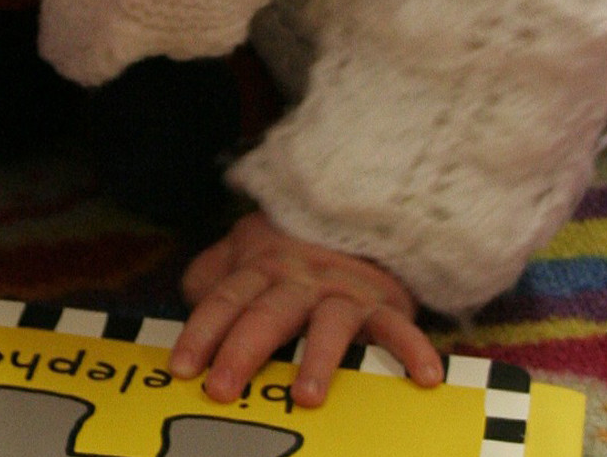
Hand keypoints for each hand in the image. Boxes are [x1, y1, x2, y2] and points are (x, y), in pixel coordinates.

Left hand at [169, 212, 441, 407]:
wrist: (358, 209)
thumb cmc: (292, 244)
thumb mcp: (245, 248)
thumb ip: (212, 273)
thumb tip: (189, 297)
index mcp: (260, 267)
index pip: (224, 300)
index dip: (201, 333)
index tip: (183, 368)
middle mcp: (299, 279)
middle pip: (266, 315)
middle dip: (241, 352)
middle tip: (222, 388)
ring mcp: (342, 292)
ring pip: (328, 324)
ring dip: (317, 359)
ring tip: (306, 397)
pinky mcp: (383, 303)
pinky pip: (398, 327)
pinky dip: (412, 349)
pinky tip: (423, 377)